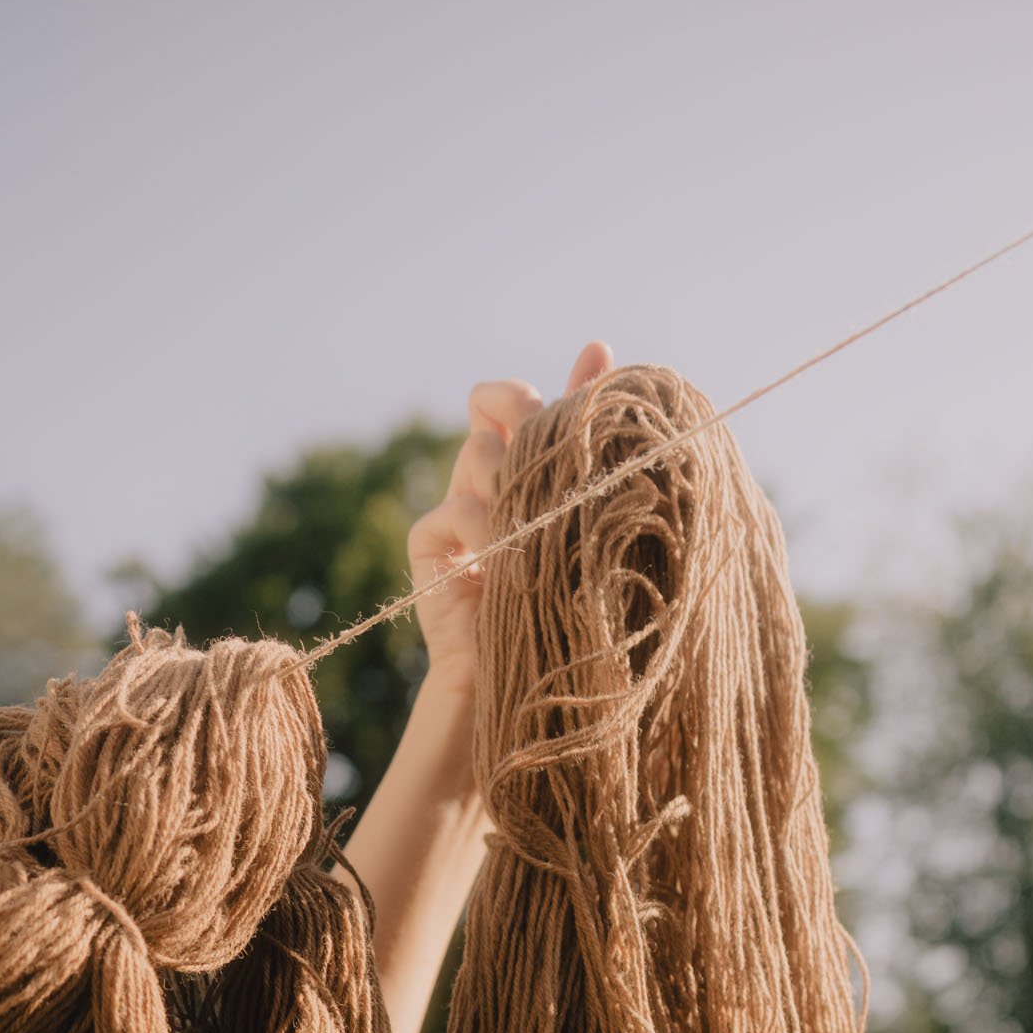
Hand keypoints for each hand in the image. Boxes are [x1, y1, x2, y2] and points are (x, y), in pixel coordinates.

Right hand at [408, 342, 613, 691]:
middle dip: (523, 413)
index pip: (519, 406)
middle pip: (496, 411)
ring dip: (510, 482)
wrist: (538, 688)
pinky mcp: (432, 554)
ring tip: (532, 529)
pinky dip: (476, 528)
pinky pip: (448, 511)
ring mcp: (459, 517)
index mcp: (531, 478)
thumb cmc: (579, 610)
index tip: (583, 375)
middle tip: (547, 442)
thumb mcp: (593, 516)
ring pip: (476, 455)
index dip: (539, 388)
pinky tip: (497, 557)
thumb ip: (589, 441)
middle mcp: (492, 487)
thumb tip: (599, 344)